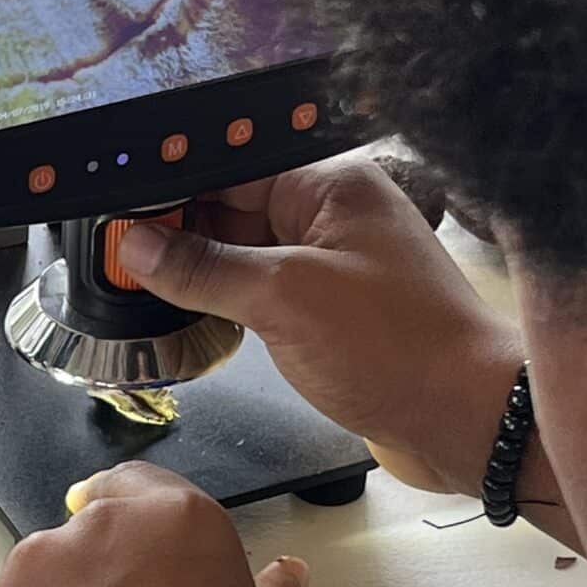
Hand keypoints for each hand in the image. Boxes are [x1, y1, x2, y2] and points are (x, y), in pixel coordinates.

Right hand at [118, 153, 522, 494]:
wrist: (467, 419)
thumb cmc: (400, 348)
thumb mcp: (283, 300)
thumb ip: (204, 269)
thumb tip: (138, 246)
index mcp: (331, 186)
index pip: (231, 167)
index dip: (173, 190)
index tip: (121, 219)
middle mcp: (333, 218)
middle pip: (232, 209)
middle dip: (179, 233)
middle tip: (119, 262)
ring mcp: (333, 266)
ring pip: (244, 255)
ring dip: (200, 274)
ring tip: (142, 290)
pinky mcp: (331, 312)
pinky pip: (263, 294)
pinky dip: (227, 305)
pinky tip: (191, 319)